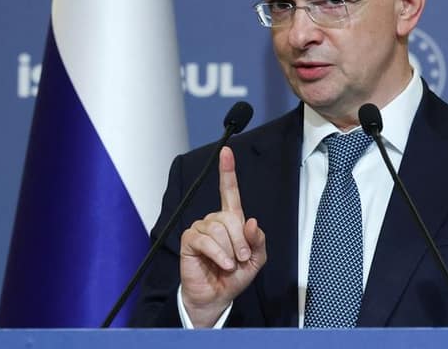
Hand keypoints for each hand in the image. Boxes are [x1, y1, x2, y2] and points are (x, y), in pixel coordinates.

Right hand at [179, 146, 266, 326]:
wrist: (218, 296)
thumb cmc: (235, 276)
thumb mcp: (257, 259)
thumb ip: (258, 240)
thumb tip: (251, 221)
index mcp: (231, 220)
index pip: (229, 191)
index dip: (227, 171)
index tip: (226, 151)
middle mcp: (214, 220)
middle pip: (230, 217)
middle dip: (241, 240)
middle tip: (242, 259)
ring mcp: (201, 228)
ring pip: (219, 228)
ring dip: (231, 250)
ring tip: (230, 264)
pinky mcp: (190, 240)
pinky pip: (207, 240)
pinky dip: (219, 254)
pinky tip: (222, 264)